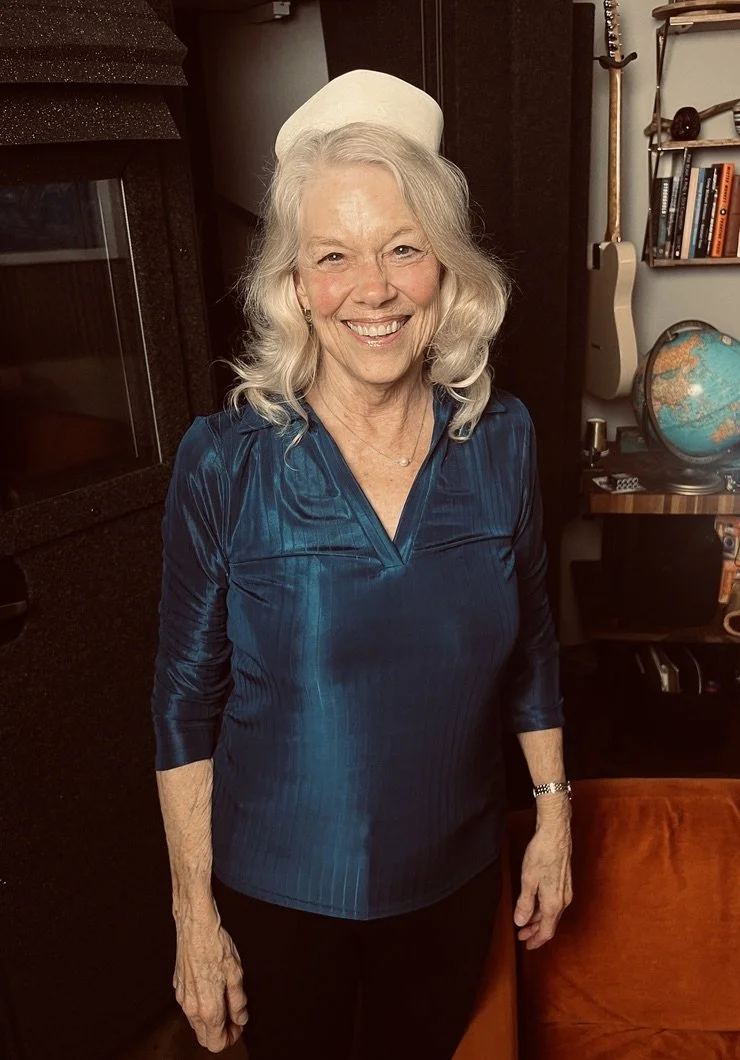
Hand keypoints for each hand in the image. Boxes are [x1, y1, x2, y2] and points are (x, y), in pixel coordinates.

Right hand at [174, 902, 247, 1052]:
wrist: (194, 925)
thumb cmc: (215, 945)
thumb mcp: (236, 974)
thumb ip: (238, 1002)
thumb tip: (241, 1018)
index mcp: (208, 1008)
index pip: (217, 1043)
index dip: (231, 1038)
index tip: (239, 1025)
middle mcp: (191, 1008)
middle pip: (204, 1038)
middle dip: (221, 1032)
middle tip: (234, 1016)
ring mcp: (182, 998)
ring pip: (196, 1024)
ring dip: (211, 1021)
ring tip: (225, 1000)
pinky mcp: (178, 987)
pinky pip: (190, 1008)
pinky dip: (201, 1007)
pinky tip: (212, 989)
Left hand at [514, 808, 571, 949]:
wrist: (556, 833)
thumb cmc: (541, 854)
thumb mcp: (528, 880)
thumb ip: (525, 904)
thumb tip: (521, 922)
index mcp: (554, 903)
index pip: (546, 931)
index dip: (536, 940)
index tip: (526, 946)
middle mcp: (563, 900)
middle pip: (550, 923)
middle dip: (535, 931)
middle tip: (521, 935)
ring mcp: (566, 891)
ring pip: (552, 913)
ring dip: (539, 919)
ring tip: (525, 921)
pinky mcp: (564, 881)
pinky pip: (554, 902)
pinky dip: (544, 909)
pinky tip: (535, 904)